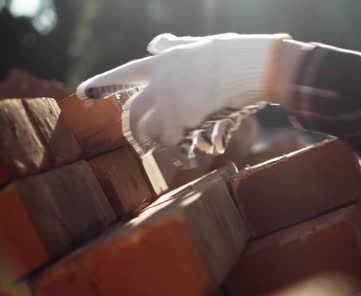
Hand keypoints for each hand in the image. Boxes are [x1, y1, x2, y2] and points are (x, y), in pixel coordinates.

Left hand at [77, 33, 290, 145]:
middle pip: (134, 111)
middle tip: (141, 143)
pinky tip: (192, 154)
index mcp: (160, 63)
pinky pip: (172, 142)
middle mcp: (158, 84)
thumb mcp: (194, 44)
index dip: (102, 83)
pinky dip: (181, 150)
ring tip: (172, 151)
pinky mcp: (181, 121)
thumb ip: (172, 46)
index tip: (83, 92)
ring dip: (158, 142)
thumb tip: (154, 42)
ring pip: (150, 130)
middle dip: (135, 129)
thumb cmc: (227, 54)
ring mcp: (167, 103)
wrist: (242, 65)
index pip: (124, 74)